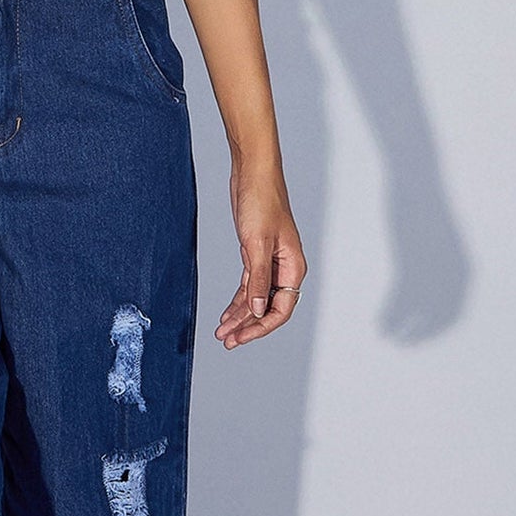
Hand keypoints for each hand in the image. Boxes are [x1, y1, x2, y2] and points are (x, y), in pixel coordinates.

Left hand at [216, 171, 304, 348]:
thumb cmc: (261, 201)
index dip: (260, 327)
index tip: (240, 337)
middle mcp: (285, 268)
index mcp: (293, 267)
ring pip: (256, 299)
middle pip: (268, 308)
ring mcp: (270, 263)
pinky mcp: (255, 255)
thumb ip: (258, 278)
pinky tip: (227, 314)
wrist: (253, 174)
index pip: (281, 309)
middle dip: (248, 327)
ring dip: (240, 317)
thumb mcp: (257, 243)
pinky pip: (248, 286)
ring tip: (222, 333)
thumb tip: (255, 310)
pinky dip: (238, 301)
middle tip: (227, 341)